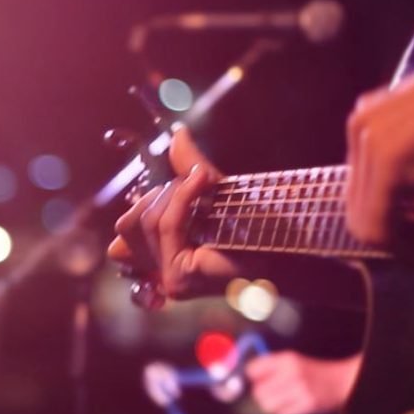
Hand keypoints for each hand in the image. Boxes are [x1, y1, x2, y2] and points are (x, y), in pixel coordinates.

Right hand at [107, 129, 242, 299]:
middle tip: (198, 186)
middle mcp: (162, 273)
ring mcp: (169, 280)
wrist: (287, 245)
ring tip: (205, 185)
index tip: (185, 185)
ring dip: (177, 193)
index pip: (127, 227)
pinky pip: (166, 225)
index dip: (148, 198)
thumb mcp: (215, 190)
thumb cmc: (258, 224)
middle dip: (162, 194)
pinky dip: (183, 198)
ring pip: (149, 220)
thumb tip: (178, 133)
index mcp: (164, 256)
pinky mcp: (179, 279)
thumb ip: (190, 167)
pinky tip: (203, 182)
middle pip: (132, 222)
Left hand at [245, 351, 361, 413]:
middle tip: (268, 393)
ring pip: (268, 404)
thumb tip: (248, 376)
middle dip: (260, 394)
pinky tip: (289, 406)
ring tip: (279, 401)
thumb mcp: (293, 361)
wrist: (340, 381)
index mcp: (287, 359)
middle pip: (259, 390)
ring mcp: (300, 390)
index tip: (257, 379)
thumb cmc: (313, 372)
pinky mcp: (307, 405)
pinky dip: (282, 412)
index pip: (254, 369)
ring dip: (270, 405)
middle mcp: (293, 373)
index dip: (252, 376)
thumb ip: (272, 366)